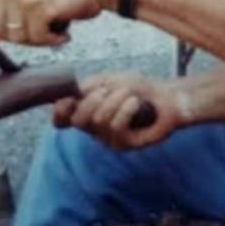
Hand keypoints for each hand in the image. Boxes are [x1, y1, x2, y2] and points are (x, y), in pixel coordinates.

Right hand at [52, 73, 184, 148]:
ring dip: (114, 100)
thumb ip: (87, 88)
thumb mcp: (108, 80)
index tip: (68, 100)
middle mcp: (94, 129)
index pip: (61, 120)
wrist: (166, 96)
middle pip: (77, 121)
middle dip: (91, 101)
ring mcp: (108, 139)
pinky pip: (117, 127)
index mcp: (86, 112)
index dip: (59, 112)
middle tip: (106, 91)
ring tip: (128, 94)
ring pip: (99, 120)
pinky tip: (135, 103)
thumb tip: (68, 96)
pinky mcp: (125, 145)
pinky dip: (125, 109)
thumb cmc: (137, 88)